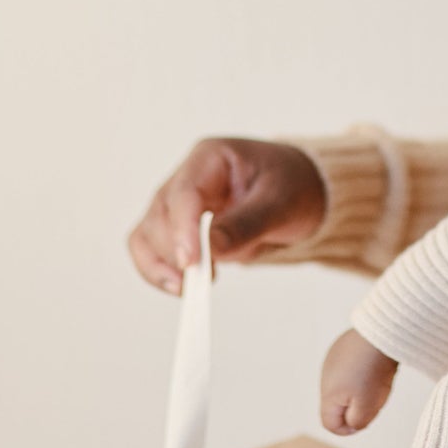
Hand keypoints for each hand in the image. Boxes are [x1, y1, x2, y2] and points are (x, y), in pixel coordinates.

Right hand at [128, 138, 326, 293]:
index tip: (190, 262)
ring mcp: (178, 204)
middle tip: (203, 280)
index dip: (182, 229)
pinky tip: (181, 288)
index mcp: (210, 159)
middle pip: (160, 216)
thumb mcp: (280, 202)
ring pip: (148, 235)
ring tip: (192, 288)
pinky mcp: (178, 229)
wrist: (299, 191)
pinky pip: (152, 250)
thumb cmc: (291, 186)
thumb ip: (246, 224)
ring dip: (163, 265)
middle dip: (175, 252)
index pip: (184, 193)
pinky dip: (159, 271)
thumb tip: (210, 250)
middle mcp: (186, 178)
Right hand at [320, 330, 398, 434]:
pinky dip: (361, 372)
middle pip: (337, 406)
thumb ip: (356, 422)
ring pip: (344, 387)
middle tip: (374, 398)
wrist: (379, 335)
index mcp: (328, 394)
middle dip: (355, 408)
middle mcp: (325, 377)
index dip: (347, 429)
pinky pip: (349, 369)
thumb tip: (351, 425)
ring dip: (359, 389)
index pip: (329, 424)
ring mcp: (332, 361)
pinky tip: (373, 366)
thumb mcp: (368, 406)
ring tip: (376, 380)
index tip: (365, 420)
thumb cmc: (373, 371)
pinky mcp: (342, 349)